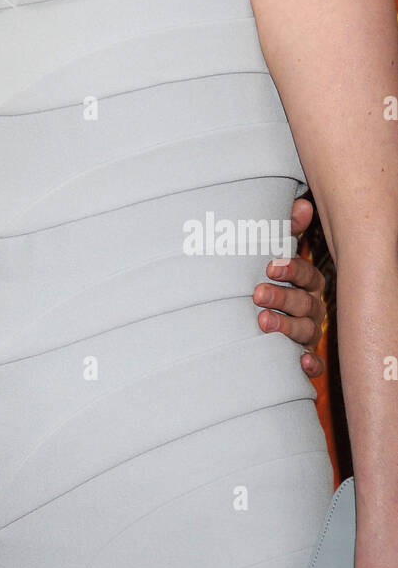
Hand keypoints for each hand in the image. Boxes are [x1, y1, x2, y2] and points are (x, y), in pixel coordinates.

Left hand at [252, 198, 324, 378]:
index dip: (291, 270)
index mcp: (306, 282)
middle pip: (304, 302)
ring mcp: (309, 331)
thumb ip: (286, 230)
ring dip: (287, 326)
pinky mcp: (303, 354)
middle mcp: (311, 306)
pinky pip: (314, 361)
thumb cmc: (268, 277)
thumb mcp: (273, 250)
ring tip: (263, 322)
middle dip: (282, 297)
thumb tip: (302, 204)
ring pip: (307, 330)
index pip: (306, 274)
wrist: (252, 315)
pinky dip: (310, 363)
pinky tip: (300, 361)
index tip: (270, 266)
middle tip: (257, 294)